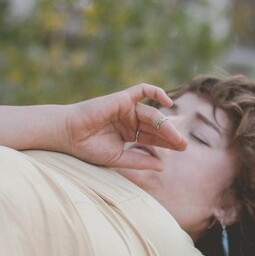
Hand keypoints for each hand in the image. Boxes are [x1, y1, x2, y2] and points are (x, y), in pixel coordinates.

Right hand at [63, 83, 186, 169]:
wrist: (69, 134)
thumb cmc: (89, 147)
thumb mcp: (119, 158)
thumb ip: (139, 160)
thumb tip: (162, 166)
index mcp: (129, 134)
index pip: (153, 137)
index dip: (168, 143)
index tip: (182, 149)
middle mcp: (130, 120)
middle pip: (156, 126)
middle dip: (170, 136)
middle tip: (184, 145)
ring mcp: (126, 108)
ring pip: (153, 114)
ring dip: (166, 125)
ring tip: (177, 138)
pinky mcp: (122, 97)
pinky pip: (142, 89)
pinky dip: (156, 91)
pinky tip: (168, 102)